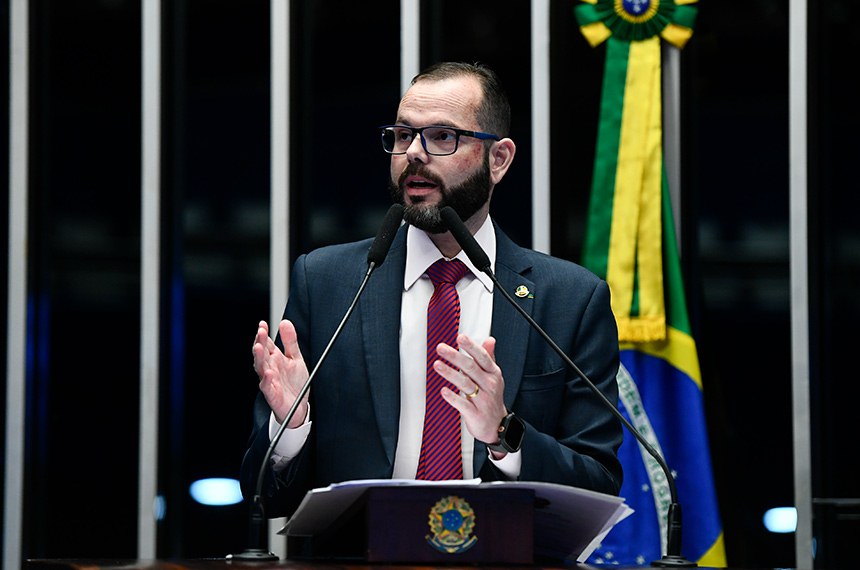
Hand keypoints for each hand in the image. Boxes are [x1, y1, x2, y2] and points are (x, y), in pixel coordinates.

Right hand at [251, 319, 309, 427]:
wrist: (299, 406)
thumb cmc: (294, 382)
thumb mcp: (295, 358)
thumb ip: (290, 341)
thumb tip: (284, 322)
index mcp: (274, 358)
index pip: (266, 344)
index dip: (264, 334)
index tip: (263, 324)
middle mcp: (269, 368)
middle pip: (262, 354)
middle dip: (260, 342)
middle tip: (261, 332)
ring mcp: (269, 381)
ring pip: (260, 368)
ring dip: (259, 358)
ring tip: (259, 347)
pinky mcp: (272, 394)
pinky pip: (267, 387)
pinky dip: (266, 380)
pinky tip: (268, 372)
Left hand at [435, 334, 508, 454]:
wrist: (498, 426)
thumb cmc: (492, 398)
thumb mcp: (494, 377)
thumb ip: (489, 358)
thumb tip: (490, 339)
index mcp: (493, 374)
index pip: (482, 357)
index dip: (471, 347)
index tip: (460, 337)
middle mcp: (489, 385)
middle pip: (471, 368)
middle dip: (455, 356)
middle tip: (441, 348)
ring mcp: (483, 400)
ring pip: (466, 384)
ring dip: (450, 373)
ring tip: (437, 365)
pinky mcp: (476, 414)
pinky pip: (463, 404)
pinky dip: (453, 397)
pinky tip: (443, 390)